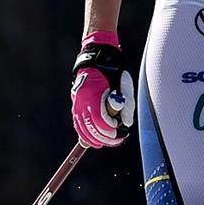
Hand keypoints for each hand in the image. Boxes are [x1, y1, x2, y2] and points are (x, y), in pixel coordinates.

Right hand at [70, 32, 137, 146]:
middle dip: (105, 137)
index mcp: (92, 95)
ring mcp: (77, 105)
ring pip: (83, 130)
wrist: (96, 62)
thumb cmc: (112, 73)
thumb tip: (126, 124)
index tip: (119, 131)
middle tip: (117, 140)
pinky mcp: (76, 107)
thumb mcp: (124, 85)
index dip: (110, 129)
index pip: (100, 120)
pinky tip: (93, 142)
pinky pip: (78, 125)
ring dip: (95, 139)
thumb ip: (127, 104)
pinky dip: (85, 135)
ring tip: (107, 142)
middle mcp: (81, 102)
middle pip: (91, 128)